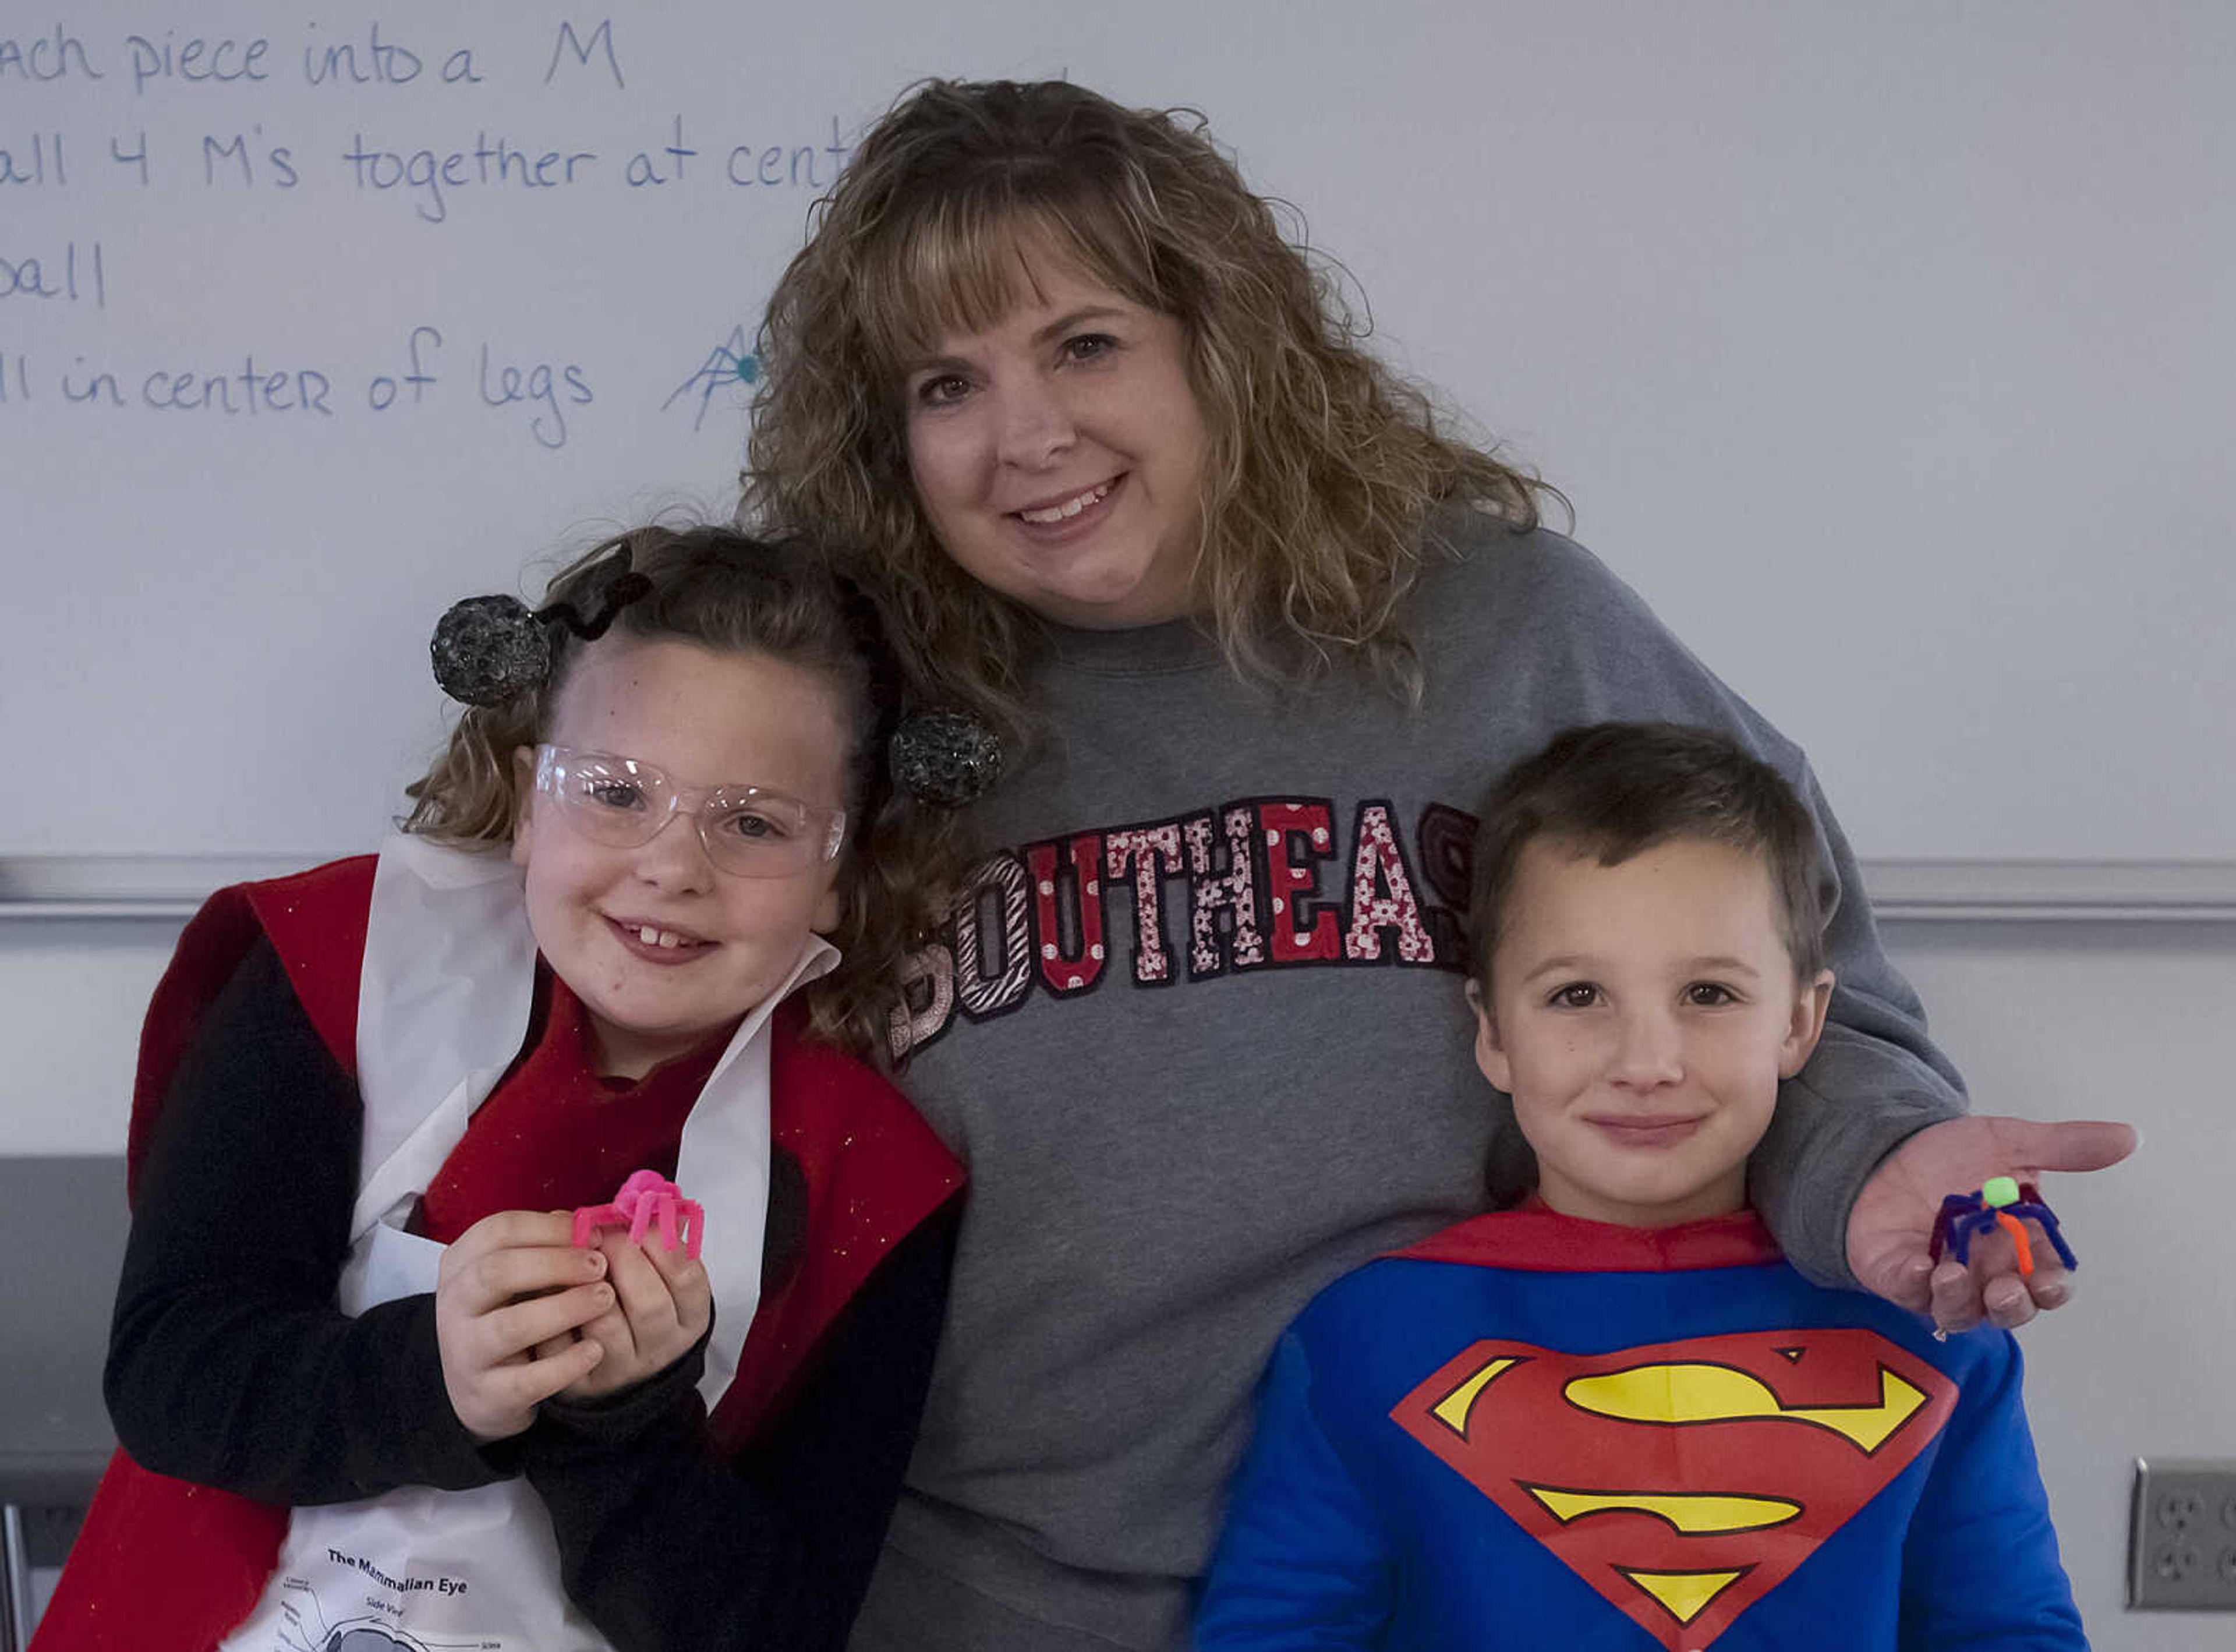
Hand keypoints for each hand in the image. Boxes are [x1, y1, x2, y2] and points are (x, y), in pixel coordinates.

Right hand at [435, 1210, 613, 1439]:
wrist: (481, 1389)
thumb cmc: (508, 1313)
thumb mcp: (516, 1275)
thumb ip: (545, 1248)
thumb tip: (586, 1227)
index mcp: (459, 1264)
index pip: (497, 1231)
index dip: (549, 1228)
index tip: (593, 1233)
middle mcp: (453, 1306)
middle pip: (498, 1271)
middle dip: (556, 1263)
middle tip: (600, 1265)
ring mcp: (465, 1352)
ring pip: (511, 1325)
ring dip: (565, 1308)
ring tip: (606, 1297)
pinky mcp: (487, 1395)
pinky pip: (527, 1380)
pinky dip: (566, 1363)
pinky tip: (595, 1349)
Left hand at [544, 1231, 711, 1401]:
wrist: (612, 1368)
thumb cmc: (634, 1303)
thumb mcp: (660, 1276)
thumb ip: (656, 1241)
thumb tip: (643, 1199)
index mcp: (689, 1318)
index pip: (688, 1278)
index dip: (662, 1243)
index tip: (639, 1220)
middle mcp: (662, 1348)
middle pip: (650, 1303)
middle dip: (624, 1259)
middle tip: (603, 1236)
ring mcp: (622, 1369)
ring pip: (607, 1324)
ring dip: (587, 1285)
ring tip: (575, 1260)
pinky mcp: (581, 1384)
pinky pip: (564, 1344)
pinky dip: (555, 1311)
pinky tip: (550, 1291)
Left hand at [1847, 1115, 2136, 1333]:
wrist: (1889, 1147)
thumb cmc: (1953, 1156)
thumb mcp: (2008, 1143)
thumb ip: (2064, 1146)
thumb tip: (2128, 1136)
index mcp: (2019, 1248)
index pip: (2046, 1282)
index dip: (2051, 1288)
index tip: (2050, 1282)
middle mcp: (1983, 1272)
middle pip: (2008, 1309)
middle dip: (2011, 1306)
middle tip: (2004, 1289)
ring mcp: (1940, 1279)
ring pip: (1959, 1312)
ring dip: (1959, 1301)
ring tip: (1951, 1274)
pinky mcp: (1898, 1275)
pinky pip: (1908, 1293)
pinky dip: (1913, 1286)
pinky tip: (1917, 1268)